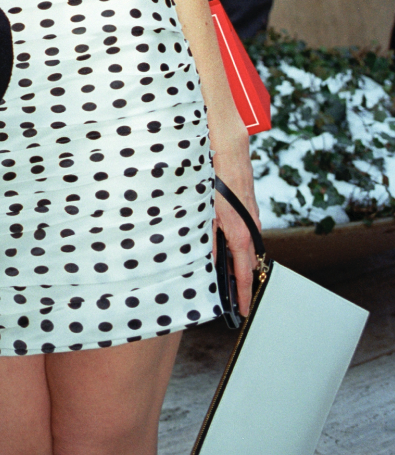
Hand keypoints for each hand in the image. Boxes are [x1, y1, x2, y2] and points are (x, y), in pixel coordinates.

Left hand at [210, 132, 260, 316]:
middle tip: (232, 297)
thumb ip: (207, 235)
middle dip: (241, 280)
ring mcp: (252, 214)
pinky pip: (248, 228)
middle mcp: (250, 225)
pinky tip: (226, 239)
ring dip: (239, 258)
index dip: (244, 294)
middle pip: (248, 262)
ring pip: (248, 244)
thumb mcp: (203, 208)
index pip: (243, 272)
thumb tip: (208, 260)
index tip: (244, 311)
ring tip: (228, 273)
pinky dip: (240, 240)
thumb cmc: (213, 173)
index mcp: (238, 231)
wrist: (227, 143)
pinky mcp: (249, 204)